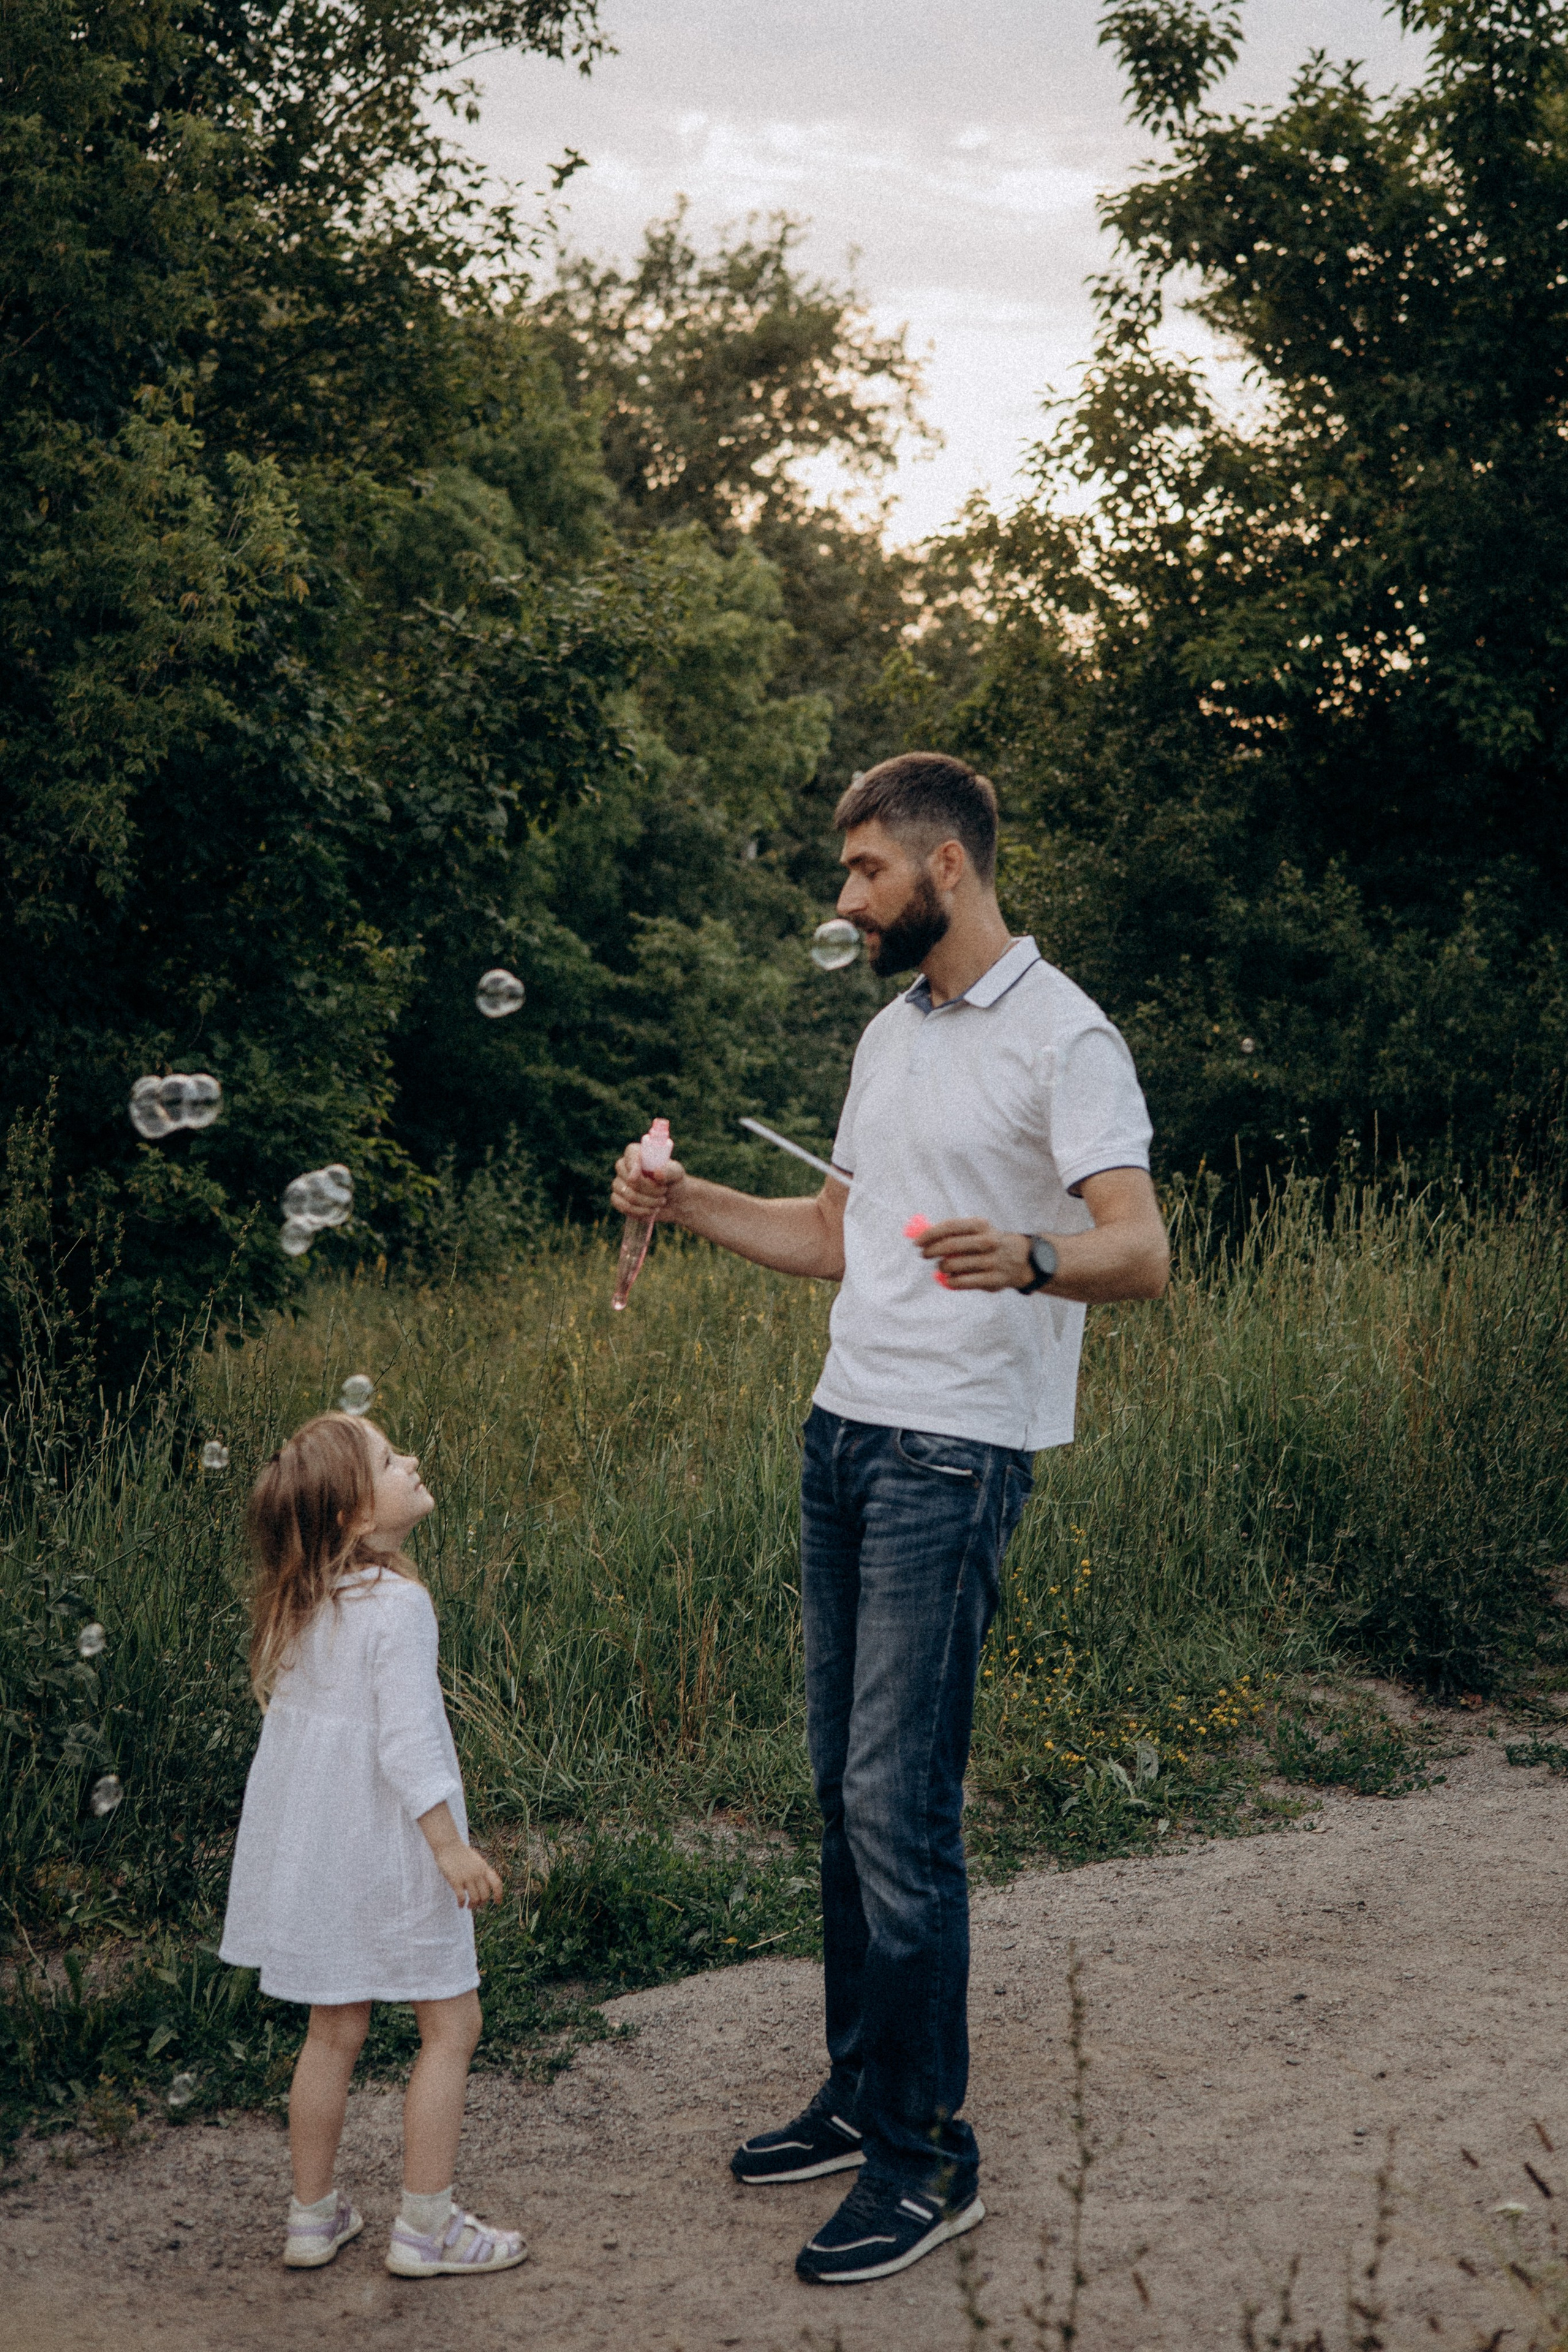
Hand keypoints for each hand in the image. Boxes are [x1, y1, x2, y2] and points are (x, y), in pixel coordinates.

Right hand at [435, 1841, 503, 1911]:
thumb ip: (481, 1871)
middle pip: (485, 1895)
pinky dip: (461, 1904)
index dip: (499, 1894)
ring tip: (468, 1906)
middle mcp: (478, 1873)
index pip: (497, 1883)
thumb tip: (484, 1884)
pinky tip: (460, 1905)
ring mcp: (467, 1877)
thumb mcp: (476, 1860)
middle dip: (481, 1903)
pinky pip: (461, 1897)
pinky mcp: (456, 1880)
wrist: (448, 1845)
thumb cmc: (461, 1853)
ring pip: (475, 1899)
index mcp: (484, 1868)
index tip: (497, 1903)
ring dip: (472, 1905)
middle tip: (475, 1905)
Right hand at [611, 1140, 687, 1222]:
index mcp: (638, 1153)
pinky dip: (639, 1212)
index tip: (636, 1178)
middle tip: (664, 1191)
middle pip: (629, 1179)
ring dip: (648, 1202)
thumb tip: (657, 1172)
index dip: (633, 1166)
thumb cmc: (674, 1181)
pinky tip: (651, 1211)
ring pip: (628, 1195)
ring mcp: (619, 1183)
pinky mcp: (618, 1199)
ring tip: (661, 1202)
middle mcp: (625, 1166)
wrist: (674, 1201)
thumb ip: (669, 1171)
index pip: (630, 1154)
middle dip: (650, 1190)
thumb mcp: (677, 1174)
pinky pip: (623, 1206)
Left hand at [914, 1218, 1034, 1292]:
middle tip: (924, 1254)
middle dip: (931, 1251)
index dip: (930, 1234)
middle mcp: (988, 1241)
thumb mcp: (977, 1231)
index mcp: (981, 1225)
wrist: (1022, 1259)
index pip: (949, 1227)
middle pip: (950, 1246)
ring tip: (943, 1267)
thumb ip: (952, 1232)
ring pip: (953, 1266)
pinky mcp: (993, 1280)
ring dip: (942, 1267)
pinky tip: (949, 1279)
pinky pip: (962, 1282)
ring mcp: (991, 1261)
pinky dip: (950, 1281)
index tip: (917, 1242)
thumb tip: (921, 1235)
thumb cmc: (988, 1243)